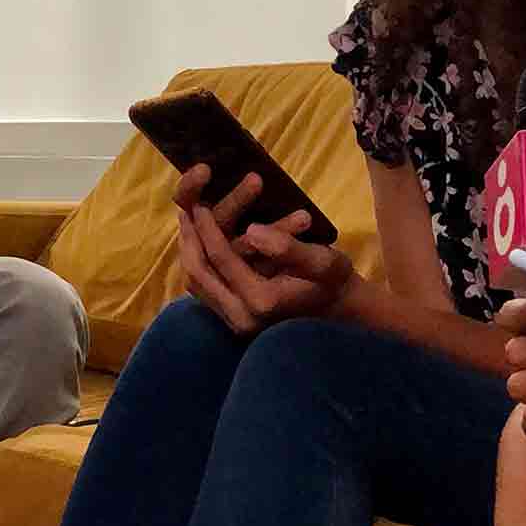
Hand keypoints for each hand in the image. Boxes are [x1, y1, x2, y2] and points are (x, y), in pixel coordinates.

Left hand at [173, 165, 352, 334]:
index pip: (221, 259)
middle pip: (199, 272)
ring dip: (190, 251)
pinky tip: (199, 243)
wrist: (340, 311)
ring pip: (197, 283)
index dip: (208, 228)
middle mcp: (241, 316)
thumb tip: (252, 231)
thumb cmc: (334, 282)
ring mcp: (235, 322)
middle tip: (186, 210)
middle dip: (190, 238)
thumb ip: (288, 248)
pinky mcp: (233, 319)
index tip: (200, 203)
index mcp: (261, 301)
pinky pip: (205, 289)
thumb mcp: (324, 261)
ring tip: (188, 222)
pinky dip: (199, 264)